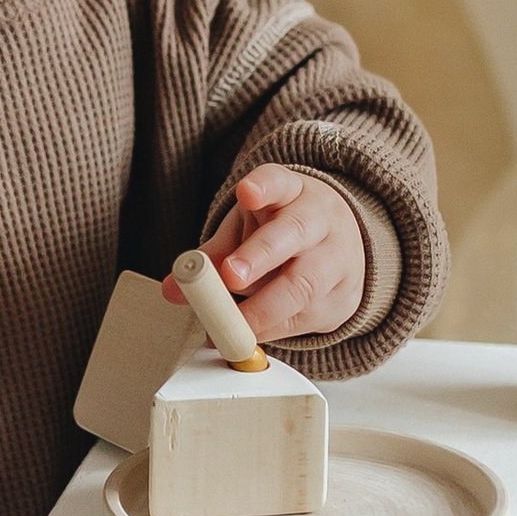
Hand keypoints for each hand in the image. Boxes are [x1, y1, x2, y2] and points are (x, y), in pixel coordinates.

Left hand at [169, 164, 364, 347]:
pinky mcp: (343, 297)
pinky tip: (251, 334)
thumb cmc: (283, 235)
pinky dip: (274, 328)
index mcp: (292, 192)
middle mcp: (319, 220)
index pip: (279, 181)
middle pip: (294, 232)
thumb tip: (173, 287)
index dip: (263, 187)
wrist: (342, 248)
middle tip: (230, 276)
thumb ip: (211, 257)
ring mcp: (337, 258)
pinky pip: (307, 316)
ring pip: (307, 282)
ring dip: (266, 306)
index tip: (247, 193)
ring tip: (235, 323)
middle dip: (260, 255)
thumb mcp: (248, 231)